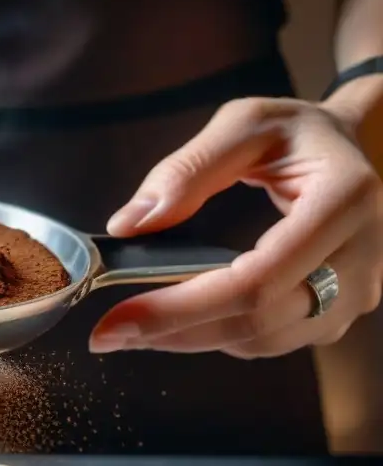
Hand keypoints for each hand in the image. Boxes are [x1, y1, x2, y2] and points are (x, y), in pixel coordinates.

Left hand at [90, 97, 382, 357]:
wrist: (358, 148)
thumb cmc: (299, 133)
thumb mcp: (246, 123)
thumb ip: (187, 169)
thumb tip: (129, 225)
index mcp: (342, 203)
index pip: (256, 281)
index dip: (181, 308)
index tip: (118, 318)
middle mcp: (359, 259)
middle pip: (256, 322)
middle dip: (173, 332)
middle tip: (106, 334)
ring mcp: (355, 293)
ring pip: (262, 342)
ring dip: (190, 340)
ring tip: (131, 328)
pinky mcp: (338, 312)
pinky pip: (271, 340)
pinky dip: (217, 336)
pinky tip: (176, 322)